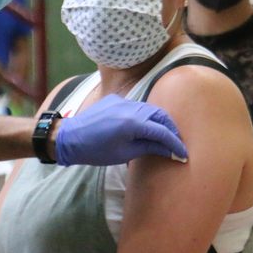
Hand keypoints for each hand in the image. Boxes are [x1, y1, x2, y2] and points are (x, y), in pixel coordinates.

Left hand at [54, 94, 187, 165]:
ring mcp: (122, 101)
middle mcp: (130, 107)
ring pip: (149, 108)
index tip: (182, 154)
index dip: (174, 143)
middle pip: (160, 115)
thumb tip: (168, 150)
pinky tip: (144, 126)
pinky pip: (136, 105)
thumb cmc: (96, 150)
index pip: (162, 132)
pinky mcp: (115, 99)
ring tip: (163, 136)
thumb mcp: (125, 153)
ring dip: (159, 121)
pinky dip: (144, 115)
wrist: (70, 138)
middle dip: (170, 129)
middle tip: (175, 143)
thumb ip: (149, 147)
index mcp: (133, 123)